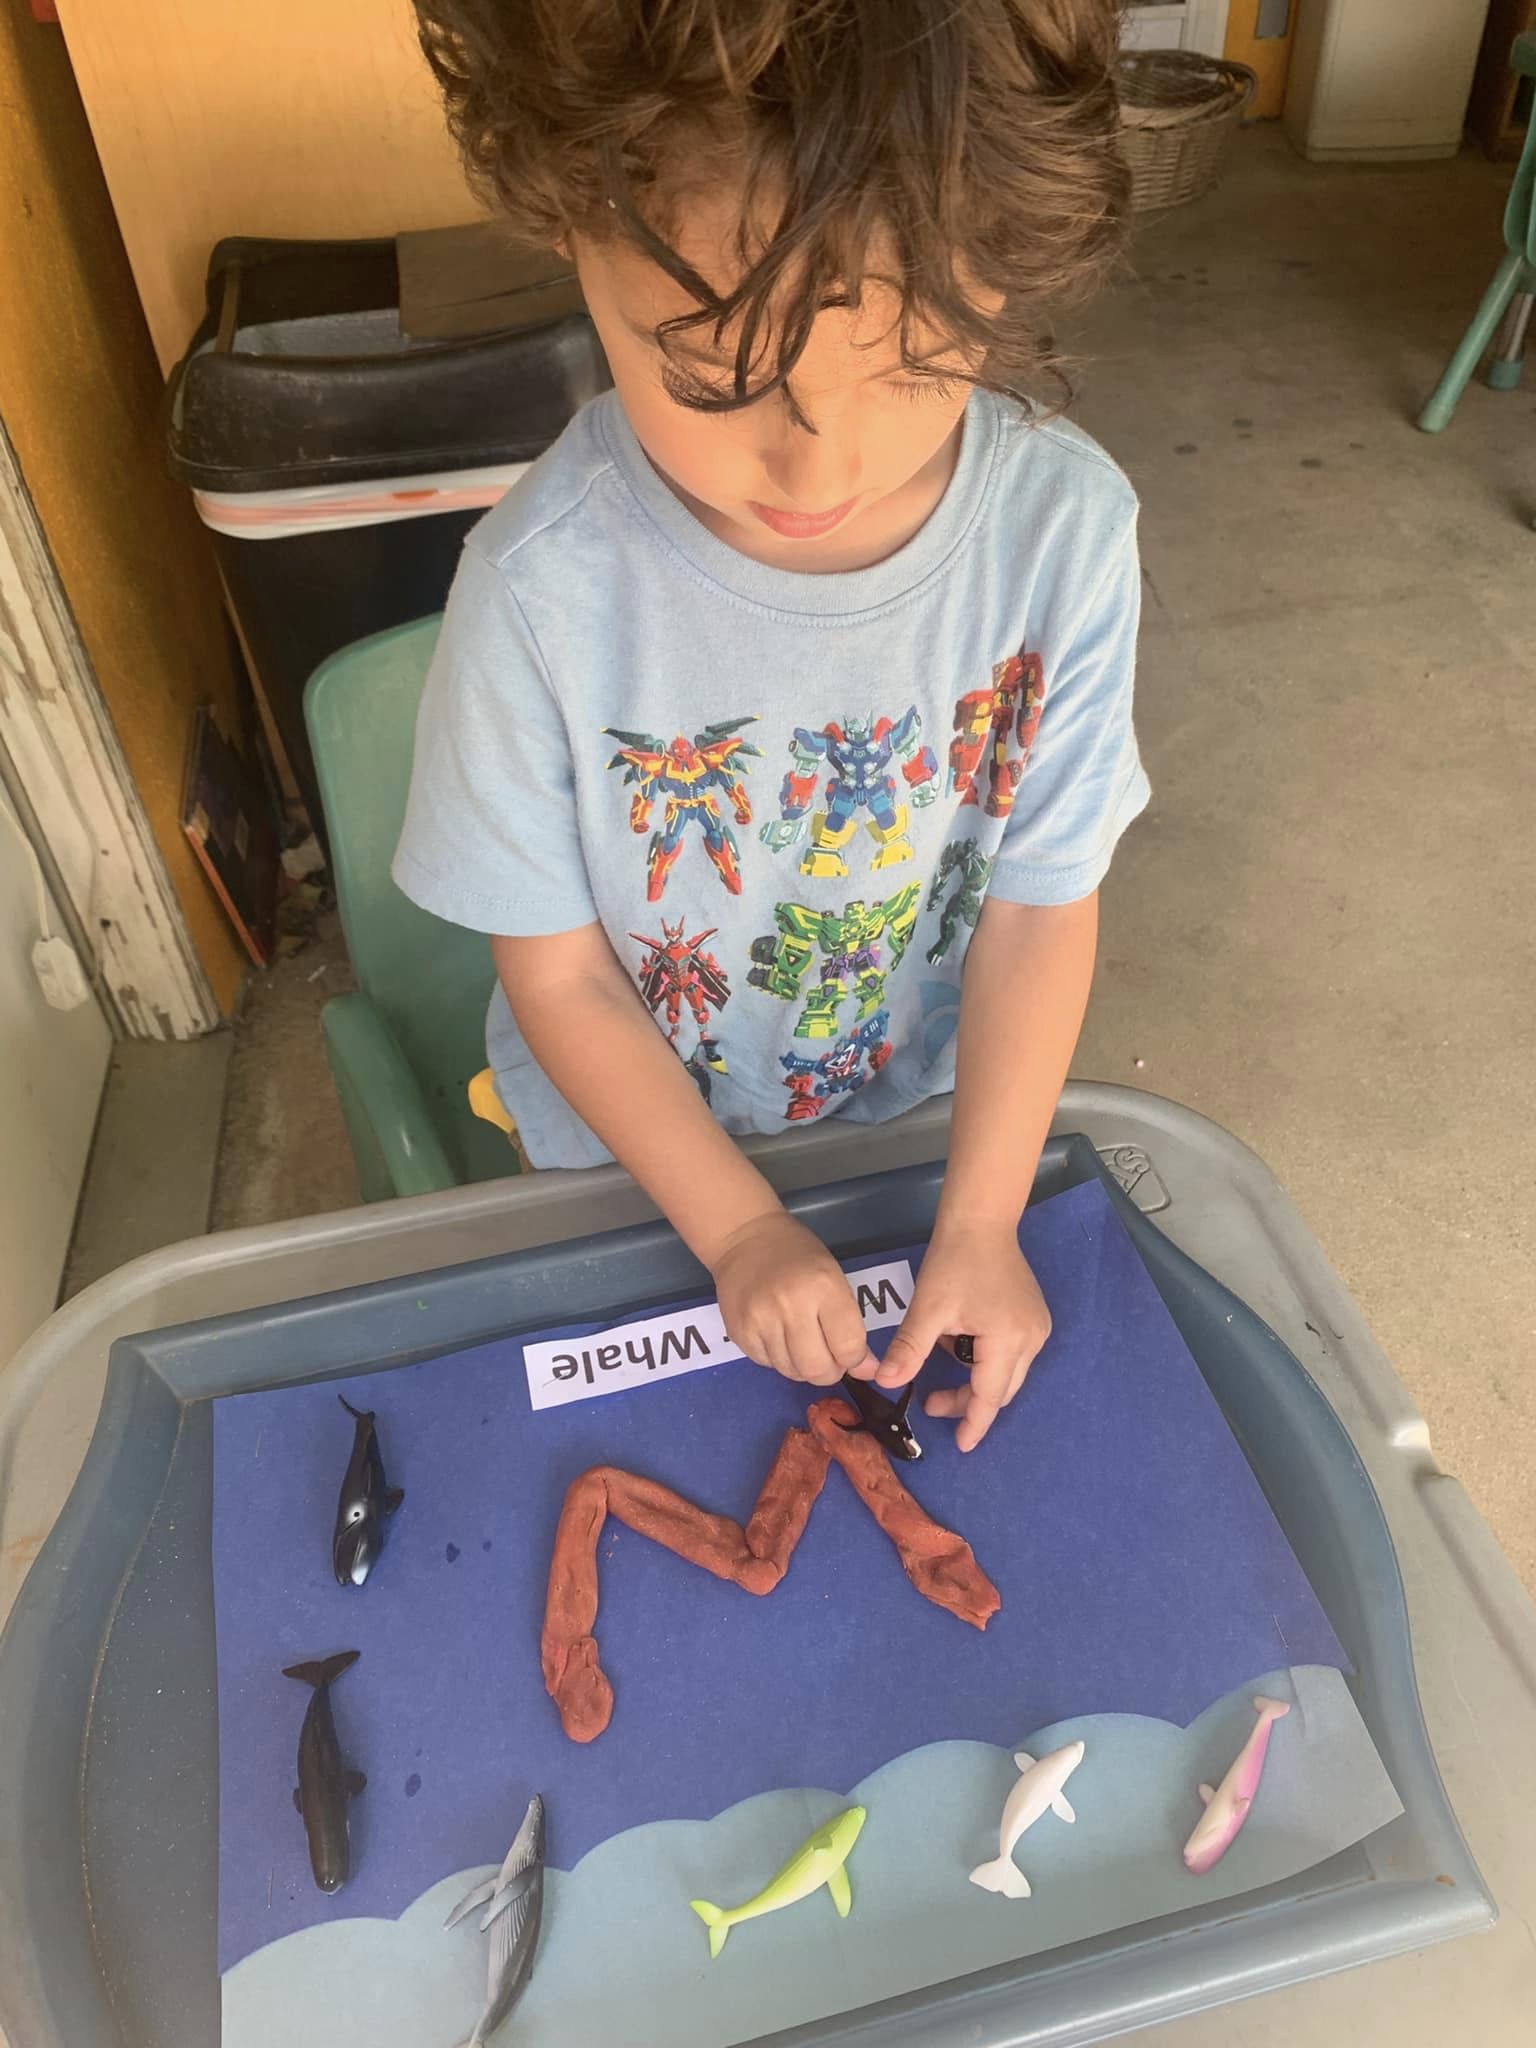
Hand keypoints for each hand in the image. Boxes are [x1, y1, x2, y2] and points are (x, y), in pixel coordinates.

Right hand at [710, 1209, 877, 1385]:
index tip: (852, 1354)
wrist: (744, 1238)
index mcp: (823, 1287)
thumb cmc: (797, 1254)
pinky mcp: (739, 1332)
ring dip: (803, 1366)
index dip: (855, 1359)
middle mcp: (791, 1306)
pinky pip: (768, 1364)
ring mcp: (761, 1320)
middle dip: (829, 1371)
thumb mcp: (833, 1277)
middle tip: (828, 1356)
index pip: (849, 1348)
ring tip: (801, 1341)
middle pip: (818, 1369)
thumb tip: (868, 1370)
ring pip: (792, 1372)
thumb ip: (851, 1325)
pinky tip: (778, 1335)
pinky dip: (779, 1358)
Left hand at [874, 1223, 1050, 1451]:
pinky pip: (1010, 1355)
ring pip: (1006, 1374)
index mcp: (1008, 1339)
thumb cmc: (953, 1261)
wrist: (981, 1221)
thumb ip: (908, 1349)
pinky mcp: (1034, 1319)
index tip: (960, 1446)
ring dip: (974, 1379)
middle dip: (967, 1403)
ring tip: (940, 1361)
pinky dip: (984, 1360)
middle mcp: (1032, 1339)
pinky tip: (959, 1342)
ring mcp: (1037, 1328)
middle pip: (1000, 1389)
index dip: (973, 1422)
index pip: (990, 1396)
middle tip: (930, 1402)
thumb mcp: (927, 1308)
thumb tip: (884, 1382)